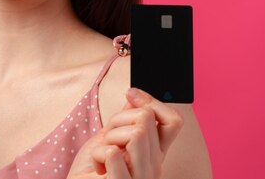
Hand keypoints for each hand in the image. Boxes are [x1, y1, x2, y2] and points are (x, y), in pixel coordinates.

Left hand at [68, 88, 182, 178]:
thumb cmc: (91, 170)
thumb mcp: (110, 138)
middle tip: (107, 141)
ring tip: (103, 154)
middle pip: (147, 119)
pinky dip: (98, 153)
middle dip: (117, 120)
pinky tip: (98, 168)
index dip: (152, 101)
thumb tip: (135, 94)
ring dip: (111, 137)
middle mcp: (154, 168)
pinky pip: (113, 153)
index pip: (174, 120)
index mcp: (154, 154)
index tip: (131, 95)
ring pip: (138, 133)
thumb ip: (126, 120)